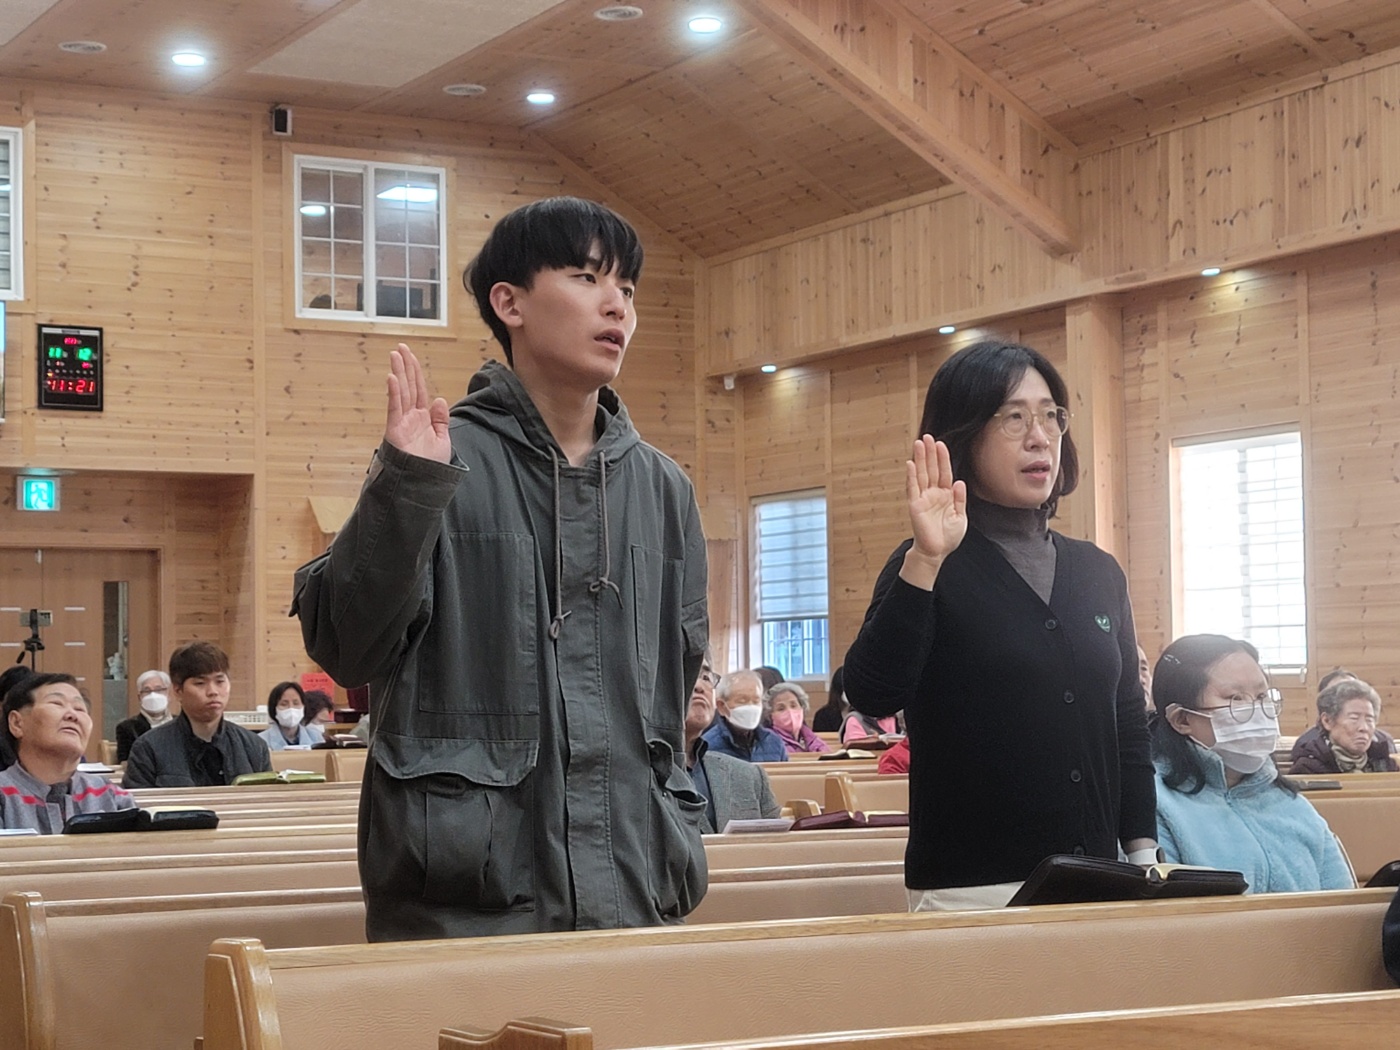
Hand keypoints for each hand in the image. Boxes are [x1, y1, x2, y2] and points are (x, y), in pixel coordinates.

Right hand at [385, 344, 450, 463]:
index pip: (419, 390)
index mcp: (423, 418)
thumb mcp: (442, 439)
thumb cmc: (431, 466)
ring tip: (395, 355)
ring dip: (399, 373)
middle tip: (400, 347)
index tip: (410, 356)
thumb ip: (440, 419)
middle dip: (405, 366)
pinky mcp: (395, 431)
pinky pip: (395, 408)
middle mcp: (411, 417)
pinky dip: (394, 393)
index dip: (416, 372)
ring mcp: (402, 423)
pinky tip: (393, 378)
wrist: (423, 483)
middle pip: (409, 386)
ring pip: (401, 393)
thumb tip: (439, 399)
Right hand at [903, 436, 966, 574]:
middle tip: (927, 436)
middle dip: (929, 453)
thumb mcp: (960, 517)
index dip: (942, 458)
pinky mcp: (914, 505)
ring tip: (918, 443)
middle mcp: (933, 494)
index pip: (944, 472)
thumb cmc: (948, 537)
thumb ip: (960, 499)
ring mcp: (923, 498)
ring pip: (921, 474)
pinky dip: (911, 476)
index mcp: (946, 495)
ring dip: (919, 459)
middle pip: (931, 469)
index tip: (940, 444)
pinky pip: (912, 488)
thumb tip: (959, 482)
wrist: (936, 553)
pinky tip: (910, 464)